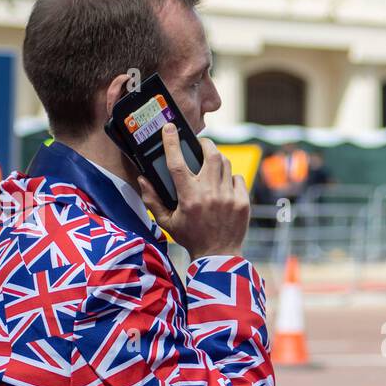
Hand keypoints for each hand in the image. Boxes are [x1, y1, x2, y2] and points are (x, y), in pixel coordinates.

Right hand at [137, 123, 248, 259]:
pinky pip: (237, 178)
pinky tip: (223, 183)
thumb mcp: (166, 222)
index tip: (169, 128)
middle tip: (199, 144)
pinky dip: (230, 176)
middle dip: (204, 143)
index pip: (177, 162)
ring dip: (217, 159)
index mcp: (188, 197)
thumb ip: (152, 200)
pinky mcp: (242, 202)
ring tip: (210, 163)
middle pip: (210, 154)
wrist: (219, 256)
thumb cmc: (190, 238)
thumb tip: (143, 179)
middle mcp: (209, 194)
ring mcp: (228, 197)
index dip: (171, 142)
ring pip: (225, 163)